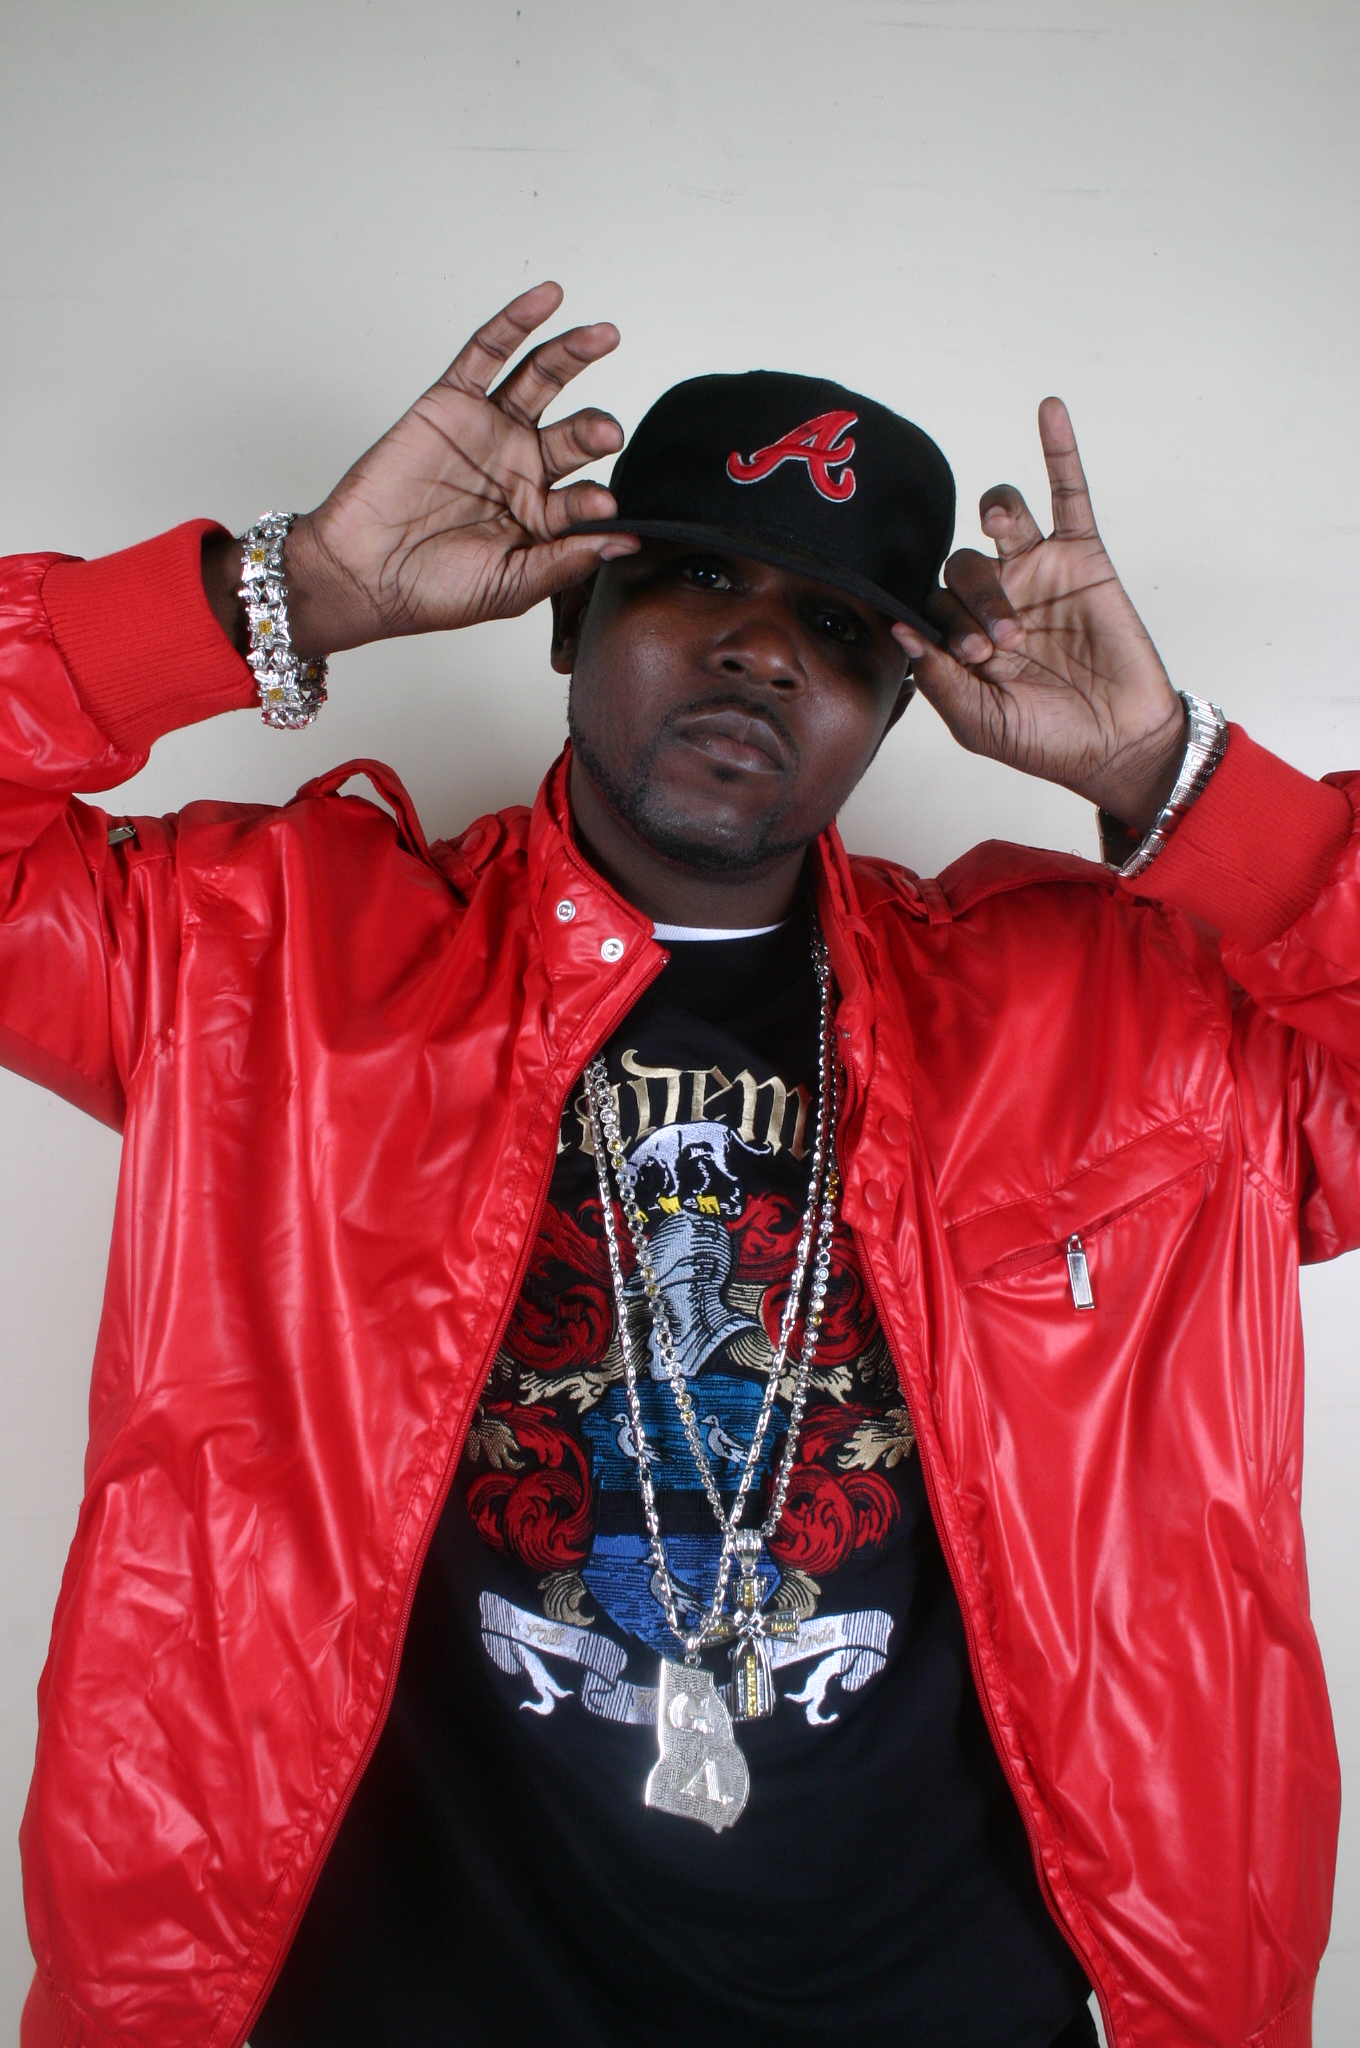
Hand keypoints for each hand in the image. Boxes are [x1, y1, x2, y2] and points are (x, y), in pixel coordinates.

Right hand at [205, 282, 638, 658]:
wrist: (363, 573)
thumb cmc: (433, 590)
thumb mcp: (511, 587)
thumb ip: (566, 561)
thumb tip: (626, 543)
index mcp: (541, 515)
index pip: (585, 496)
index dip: (596, 501)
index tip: (603, 508)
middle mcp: (520, 467)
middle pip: (574, 433)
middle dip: (594, 430)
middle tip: (606, 433)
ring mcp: (489, 430)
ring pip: (541, 381)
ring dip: (573, 355)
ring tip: (604, 336)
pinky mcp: (452, 402)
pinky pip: (488, 352)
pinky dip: (515, 323)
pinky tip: (548, 299)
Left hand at [893, 399, 1185, 834]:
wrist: (1116, 744)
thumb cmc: (1045, 740)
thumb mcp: (977, 721)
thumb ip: (936, 677)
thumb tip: (898, 628)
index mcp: (962, 636)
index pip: (929, 603)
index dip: (940, 623)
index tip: (969, 658)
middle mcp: (994, 597)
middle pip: (961, 564)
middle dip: (974, 601)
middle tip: (1000, 644)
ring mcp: (1037, 571)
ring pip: (1001, 520)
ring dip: (995, 523)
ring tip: (1003, 541)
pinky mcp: (1082, 557)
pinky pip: (1067, 493)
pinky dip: (1059, 451)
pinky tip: (1049, 410)